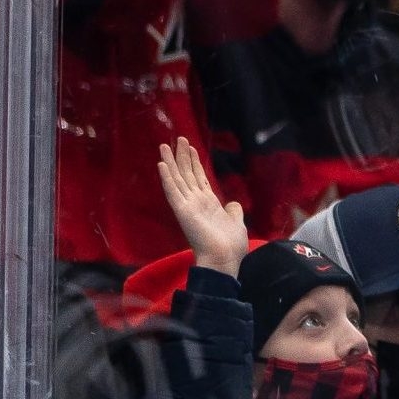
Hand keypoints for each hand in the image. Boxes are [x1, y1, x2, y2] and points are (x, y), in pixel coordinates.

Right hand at [156, 137, 248, 274]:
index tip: (191, 148)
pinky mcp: (182, 211)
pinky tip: (161, 164)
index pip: (199, 178)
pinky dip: (167, 178)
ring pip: (177, 179)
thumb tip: (233, 203)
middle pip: (186, 174)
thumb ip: (233, 211)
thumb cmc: (231, 245)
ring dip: (170, 162)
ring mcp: (187, 205)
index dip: (194, 163)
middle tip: (179, 138)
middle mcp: (196, 201)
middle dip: (182, 156)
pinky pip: (172, 192)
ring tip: (165, 145)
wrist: (225, 259)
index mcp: (208, 203)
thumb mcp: (236, 222)